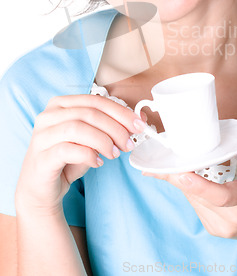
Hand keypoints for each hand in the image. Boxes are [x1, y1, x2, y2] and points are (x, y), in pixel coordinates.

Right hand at [15, 94, 145, 214]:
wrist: (42, 189)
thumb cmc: (68, 159)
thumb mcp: (92, 139)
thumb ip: (112, 127)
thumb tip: (140, 120)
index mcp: (61, 104)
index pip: (95, 101)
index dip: (120, 112)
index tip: (138, 125)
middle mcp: (48, 116)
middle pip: (89, 113)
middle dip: (115, 128)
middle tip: (128, 144)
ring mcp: (41, 136)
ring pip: (78, 128)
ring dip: (103, 141)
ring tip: (114, 154)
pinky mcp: (40, 157)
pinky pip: (67, 150)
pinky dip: (88, 155)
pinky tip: (98, 162)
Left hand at [143, 134, 236, 241]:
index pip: (222, 196)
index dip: (200, 186)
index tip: (183, 174)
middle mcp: (231, 218)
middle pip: (199, 196)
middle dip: (180, 175)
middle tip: (165, 158)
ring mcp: (220, 227)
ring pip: (192, 199)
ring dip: (183, 181)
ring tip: (175, 162)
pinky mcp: (211, 228)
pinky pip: (194, 203)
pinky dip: (190, 189)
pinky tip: (189, 177)